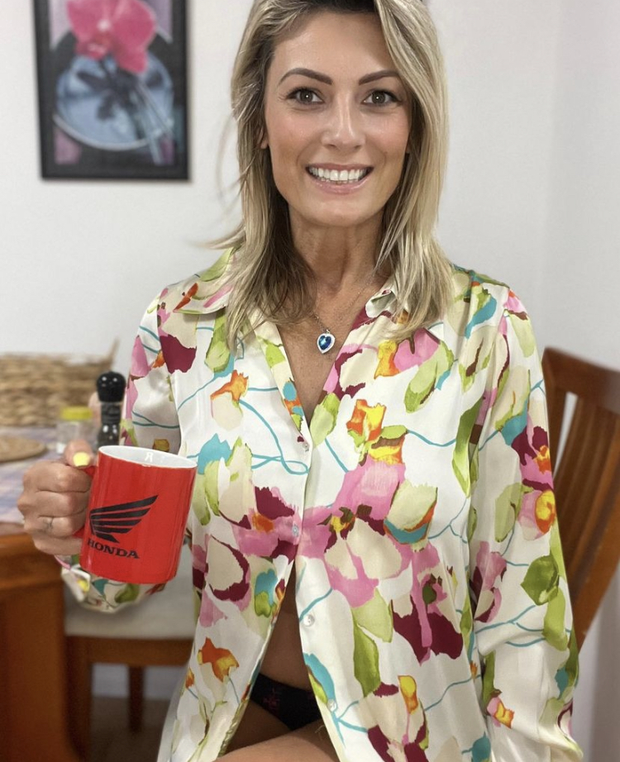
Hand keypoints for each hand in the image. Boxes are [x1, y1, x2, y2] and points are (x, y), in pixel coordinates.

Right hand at [17, 440, 94, 555]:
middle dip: (86, 499)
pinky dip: (81, 537)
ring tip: (87, 510)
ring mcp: (32, 525)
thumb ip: (79, 451)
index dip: (84, 481)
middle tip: (91, 496)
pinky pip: (68, 544)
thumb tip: (82, 461)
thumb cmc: (75, 476)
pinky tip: (86, 528)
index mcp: (34, 476)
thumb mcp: (76, 458)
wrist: (69, 499)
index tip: (89, 481)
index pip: (64, 479)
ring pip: (67, 524)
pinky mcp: (42, 543)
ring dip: (84, 517)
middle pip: (67, 503)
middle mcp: (27, 501)